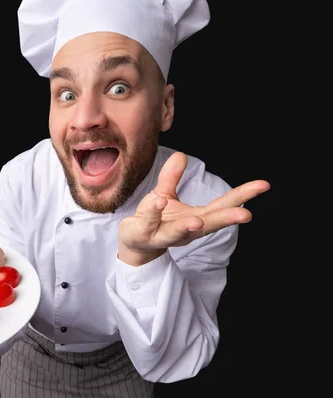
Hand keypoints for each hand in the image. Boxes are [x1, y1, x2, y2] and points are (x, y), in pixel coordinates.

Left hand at [118, 152, 270, 265]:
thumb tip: (182, 155)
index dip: (243, 195)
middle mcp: (187, 230)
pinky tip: (159, 202)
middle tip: (246, 215)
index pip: (224, 205)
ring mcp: (165, 234)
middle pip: (209, 223)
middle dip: (227, 219)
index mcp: (198, 218)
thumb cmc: (155, 218)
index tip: (263, 185)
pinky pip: (150, 222)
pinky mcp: (145, 234)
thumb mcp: (165, 194)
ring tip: (197, 221)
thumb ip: (172, 177)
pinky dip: (155, 213)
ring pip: (178, 232)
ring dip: (189, 226)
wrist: (133, 242)